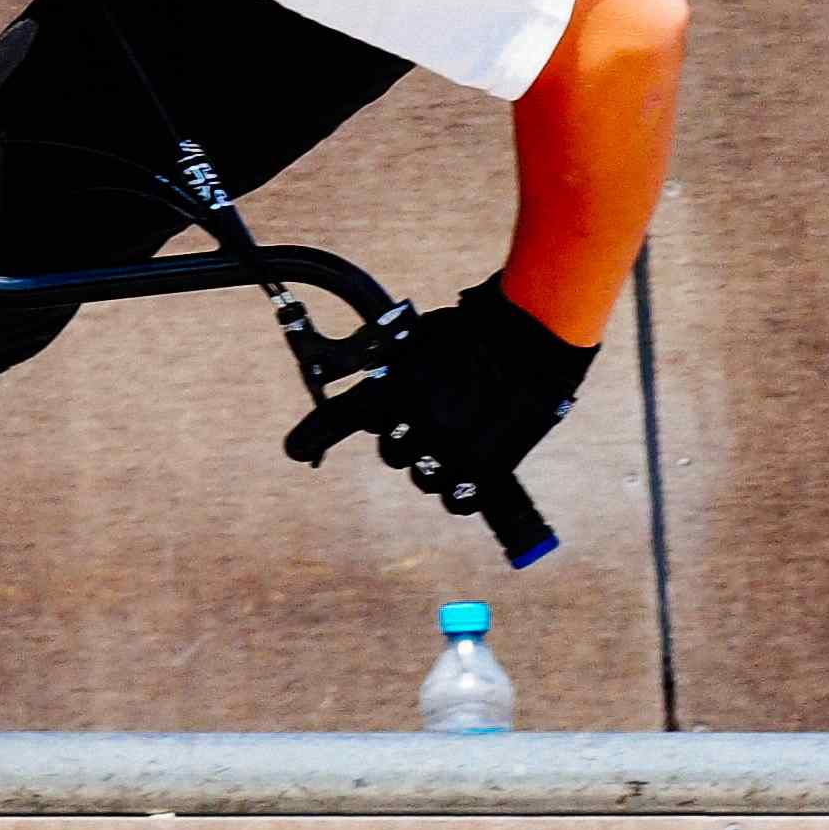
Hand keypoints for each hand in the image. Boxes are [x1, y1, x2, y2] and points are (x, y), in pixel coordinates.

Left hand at [282, 279, 594, 510]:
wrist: (533, 335)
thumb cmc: (479, 329)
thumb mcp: (420, 339)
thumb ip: (392, 368)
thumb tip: (374, 394)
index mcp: (394, 388)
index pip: (339, 418)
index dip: (312, 436)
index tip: (295, 448)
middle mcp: (415, 423)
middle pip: (393, 451)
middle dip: (408, 439)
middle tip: (435, 419)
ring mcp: (449, 449)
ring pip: (424, 478)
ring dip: (436, 463)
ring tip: (462, 438)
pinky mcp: (484, 469)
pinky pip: (457, 500)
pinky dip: (460, 491)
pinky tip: (470, 474)